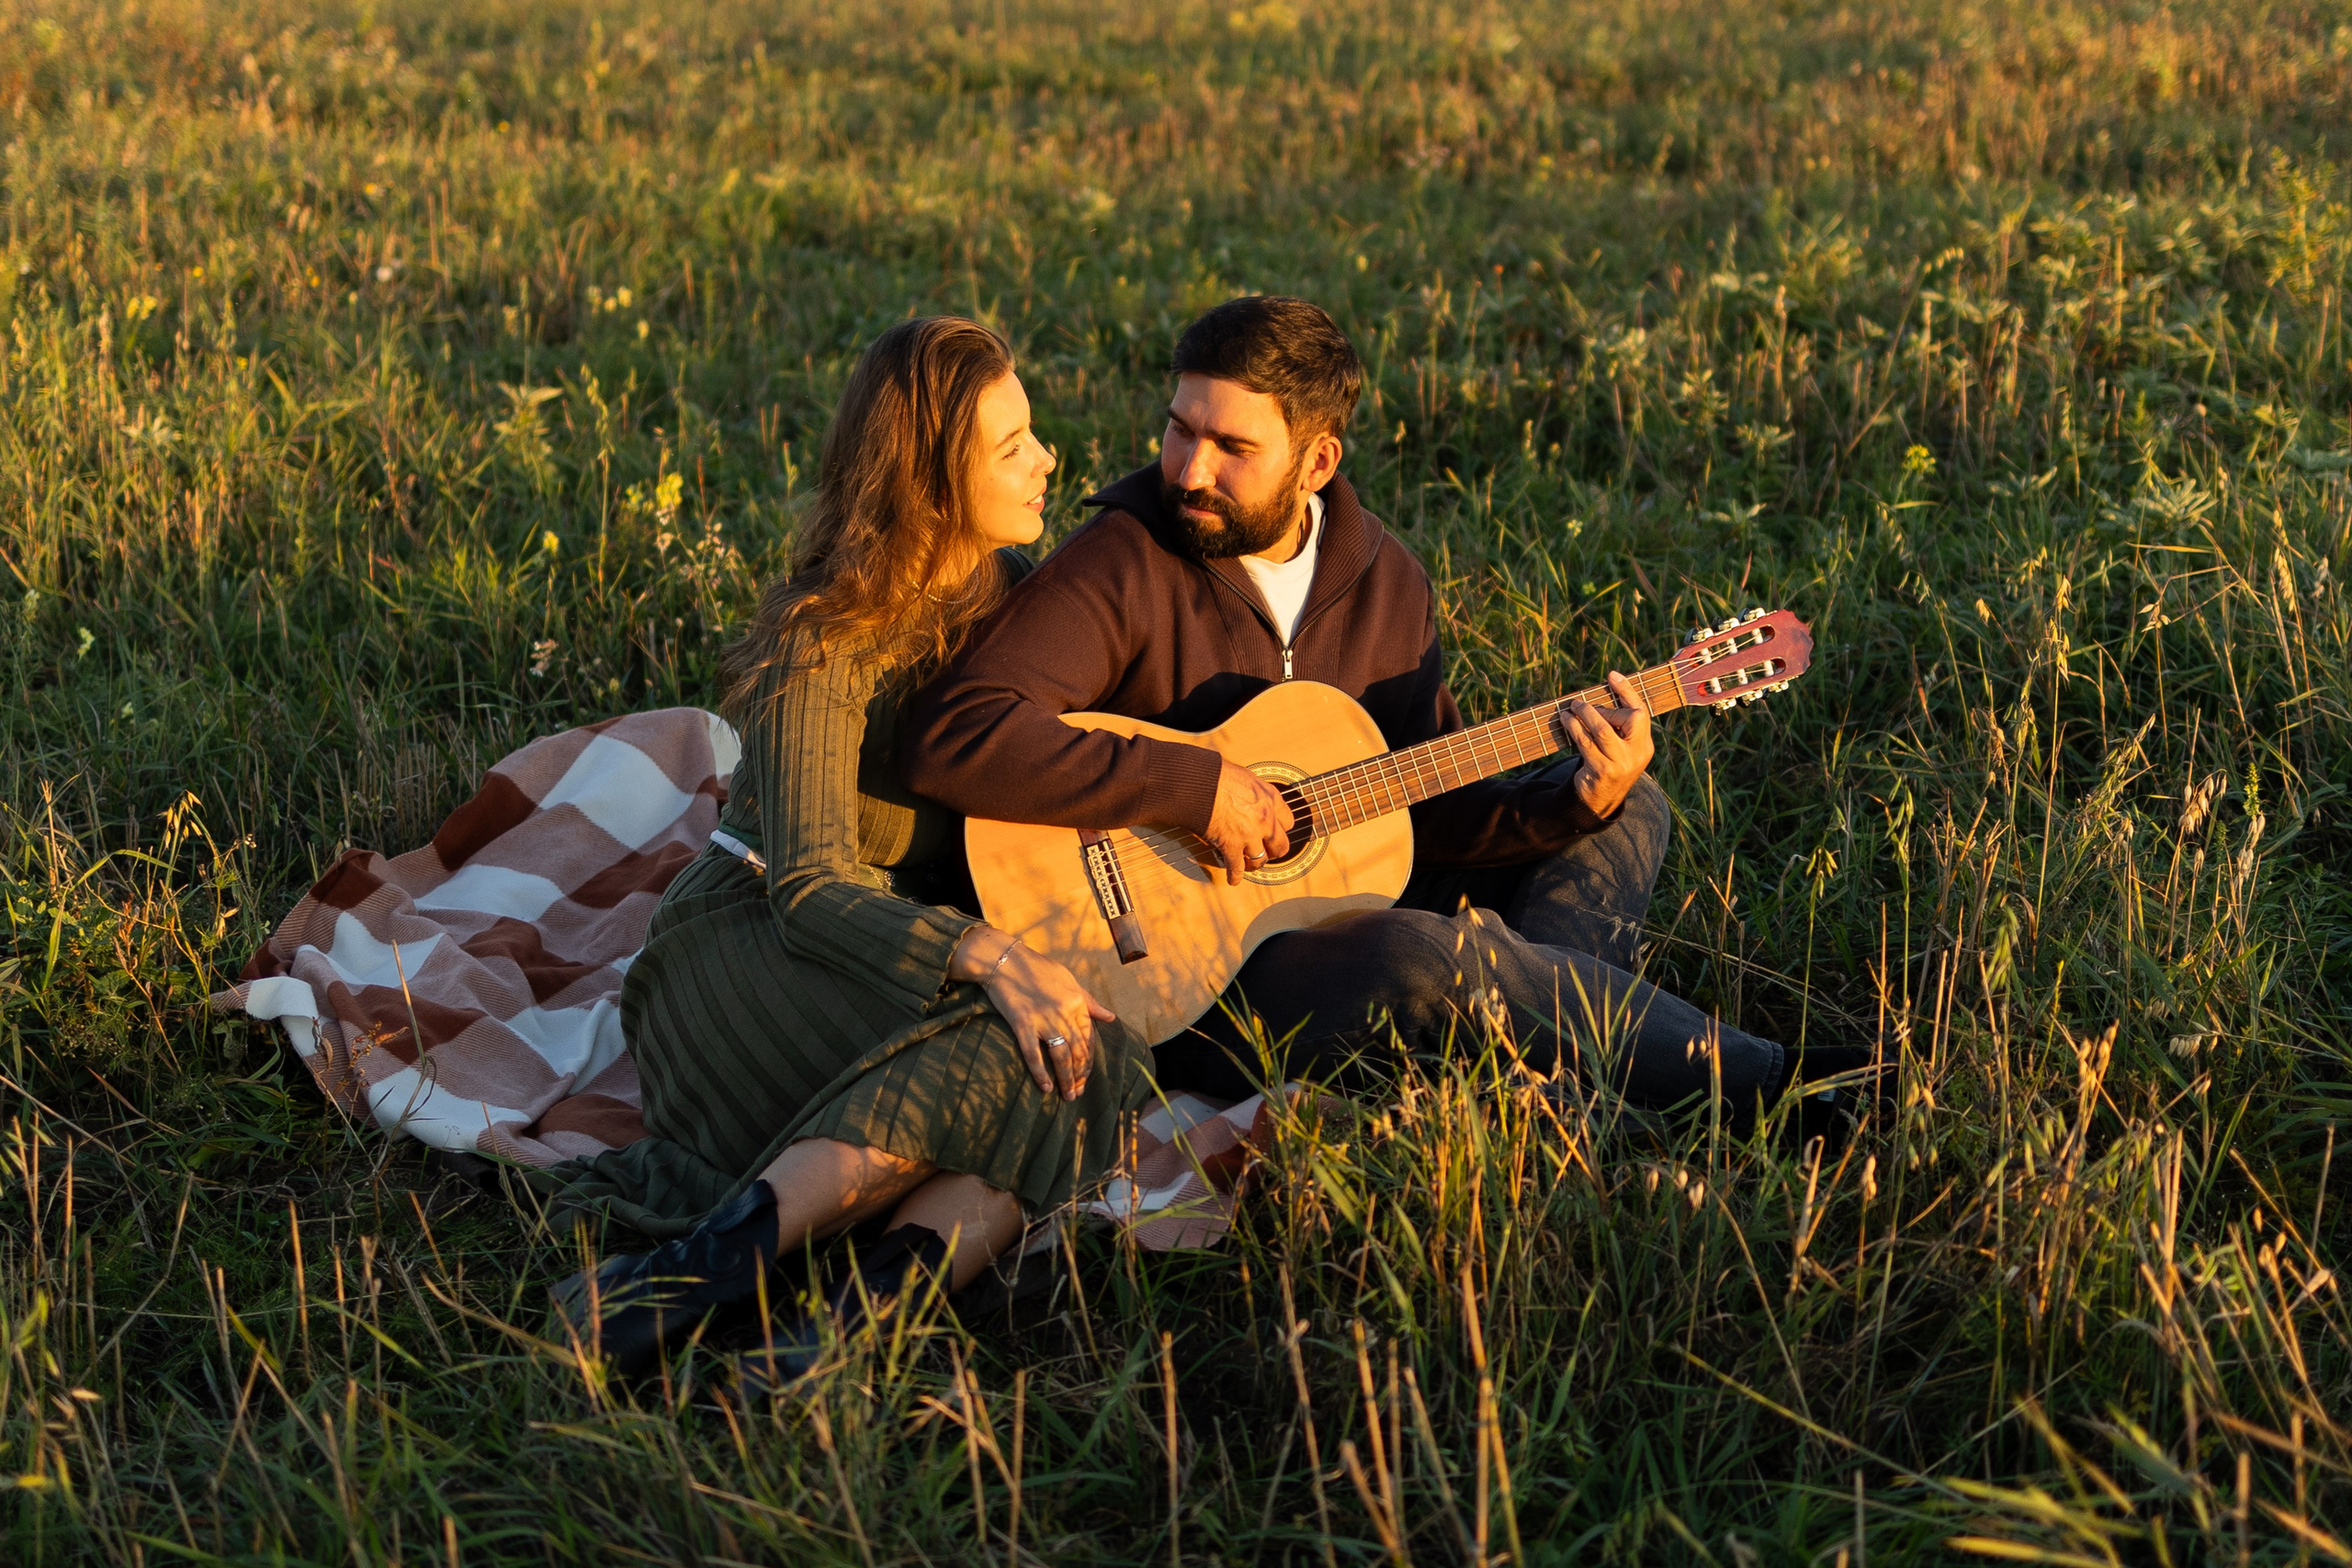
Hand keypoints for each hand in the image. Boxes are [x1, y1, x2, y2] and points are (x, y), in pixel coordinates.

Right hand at [951, 927, 1115, 1100]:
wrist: (1004, 960)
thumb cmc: (1036, 968)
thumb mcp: (1068, 980)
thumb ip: (1088, 1001)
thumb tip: (1110, 1017)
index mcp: (1077, 1001)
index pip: (1088, 1038)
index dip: (1088, 1060)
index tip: (1085, 1075)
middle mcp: (1063, 1012)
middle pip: (1077, 1051)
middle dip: (1080, 1075)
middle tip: (1078, 1092)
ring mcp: (1043, 1019)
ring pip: (1061, 1056)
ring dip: (1066, 1079)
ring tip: (1068, 1095)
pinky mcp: (1022, 1024)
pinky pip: (1033, 1054)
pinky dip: (1040, 1073)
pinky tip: (1045, 1088)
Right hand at [1203, 758, 1295, 884]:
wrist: (1200, 783)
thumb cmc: (1217, 774)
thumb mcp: (1246, 776)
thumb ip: (1254, 790)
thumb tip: (1249, 793)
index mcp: (1271, 799)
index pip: (1288, 821)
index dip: (1281, 828)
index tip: (1275, 831)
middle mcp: (1265, 819)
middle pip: (1281, 846)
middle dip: (1274, 851)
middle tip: (1267, 852)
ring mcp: (1250, 834)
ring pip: (1260, 859)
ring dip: (1254, 864)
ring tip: (1249, 865)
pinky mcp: (1231, 845)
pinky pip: (1237, 867)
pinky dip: (1235, 876)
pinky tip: (1233, 879)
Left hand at [1561, 670, 1655, 819]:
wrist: (1599, 801)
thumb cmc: (1607, 766)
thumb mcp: (1620, 749)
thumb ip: (1617, 727)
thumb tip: (1598, 696)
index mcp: (1645, 745)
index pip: (1641, 712)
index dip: (1627, 692)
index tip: (1612, 675)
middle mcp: (1637, 754)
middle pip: (1629, 719)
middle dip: (1605, 707)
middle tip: (1582, 704)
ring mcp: (1621, 764)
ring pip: (1604, 730)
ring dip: (1585, 714)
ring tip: (1572, 707)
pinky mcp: (1602, 771)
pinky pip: (1586, 744)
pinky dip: (1574, 729)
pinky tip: (1566, 721)